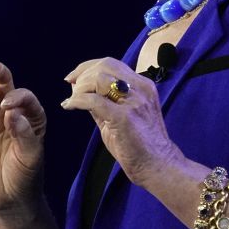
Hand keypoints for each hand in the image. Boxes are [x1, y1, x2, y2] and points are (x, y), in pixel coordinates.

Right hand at [0, 62, 46, 213]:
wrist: (7, 199)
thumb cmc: (25, 176)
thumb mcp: (31, 157)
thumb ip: (24, 134)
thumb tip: (12, 113)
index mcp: (29, 117)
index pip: (25, 99)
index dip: (18, 98)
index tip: (9, 107)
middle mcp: (8, 115)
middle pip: (3, 88)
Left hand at [60, 57, 185, 186]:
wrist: (158, 165)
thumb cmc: (140, 144)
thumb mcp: (123, 116)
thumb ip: (104, 102)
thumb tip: (78, 91)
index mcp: (143, 86)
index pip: (112, 64)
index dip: (88, 66)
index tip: (73, 77)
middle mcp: (140, 89)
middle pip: (105, 65)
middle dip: (82, 73)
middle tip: (71, 88)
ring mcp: (134, 102)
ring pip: (99, 78)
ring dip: (80, 87)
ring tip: (73, 100)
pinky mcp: (124, 117)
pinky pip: (93, 100)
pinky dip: (77, 101)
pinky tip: (70, 106)